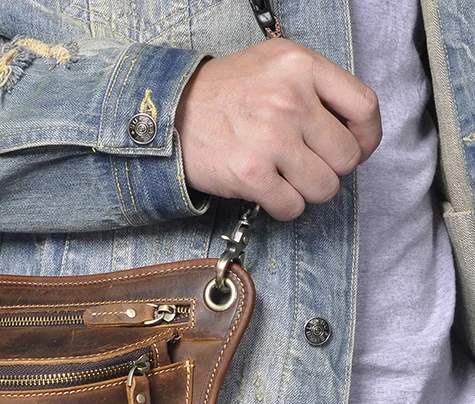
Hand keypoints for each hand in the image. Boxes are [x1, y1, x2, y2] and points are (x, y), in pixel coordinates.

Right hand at [174, 39, 381, 220]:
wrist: (169, 114)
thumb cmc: (221, 93)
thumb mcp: (272, 63)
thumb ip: (314, 84)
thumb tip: (350, 126)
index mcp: (300, 67)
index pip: (364, 108)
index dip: (367, 138)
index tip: (357, 148)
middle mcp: (290, 101)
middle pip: (347, 156)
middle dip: (331, 169)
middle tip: (308, 165)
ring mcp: (271, 140)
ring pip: (324, 187)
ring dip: (308, 191)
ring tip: (287, 179)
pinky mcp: (251, 175)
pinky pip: (292, 206)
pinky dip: (284, 206)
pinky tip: (268, 192)